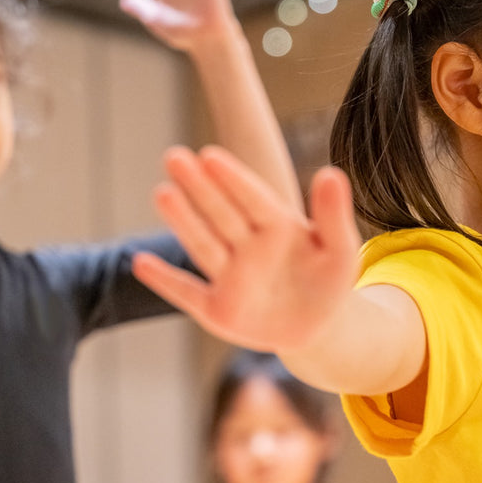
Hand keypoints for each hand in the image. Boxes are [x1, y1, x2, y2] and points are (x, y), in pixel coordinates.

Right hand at [131, 147, 361, 353]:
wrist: (319, 327)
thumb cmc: (328, 281)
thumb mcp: (341, 249)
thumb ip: (333, 215)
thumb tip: (331, 172)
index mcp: (277, 226)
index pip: (253, 199)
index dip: (234, 179)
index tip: (211, 155)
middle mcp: (247, 247)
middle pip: (220, 213)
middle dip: (198, 187)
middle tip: (174, 156)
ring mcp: (230, 278)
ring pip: (204, 245)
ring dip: (183, 221)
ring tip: (162, 192)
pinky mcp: (218, 310)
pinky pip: (188, 294)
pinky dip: (165, 282)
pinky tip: (140, 263)